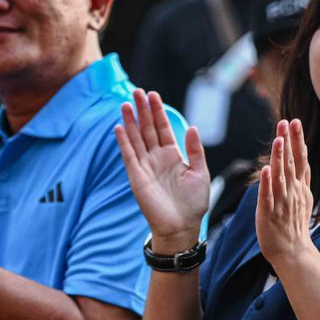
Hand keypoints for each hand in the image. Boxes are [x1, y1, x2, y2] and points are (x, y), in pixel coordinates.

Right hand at [114, 90, 208, 247]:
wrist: (182, 227)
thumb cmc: (193, 203)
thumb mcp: (200, 173)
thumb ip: (195, 150)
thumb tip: (193, 127)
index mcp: (173, 155)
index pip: (163, 128)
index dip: (158, 112)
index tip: (153, 95)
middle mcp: (157, 158)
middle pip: (147, 129)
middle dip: (143, 111)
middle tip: (137, 92)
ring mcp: (145, 166)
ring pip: (136, 139)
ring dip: (130, 122)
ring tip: (126, 104)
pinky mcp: (136, 177)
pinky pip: (129, 156)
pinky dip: (124, 142)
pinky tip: (119, 127)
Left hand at [255, 119, 314, 269]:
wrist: (293, 251)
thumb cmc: (295, 224)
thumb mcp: (305, 198)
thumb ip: (303, 178)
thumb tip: (304, 159)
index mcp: (300, 187)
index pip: (300, 159)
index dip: (298, 140)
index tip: (295, 122)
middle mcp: (292, 191)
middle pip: (291, 163)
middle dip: (289, 142)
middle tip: (287, 122)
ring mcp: (282, 202)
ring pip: (281, 176)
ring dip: (280, 158)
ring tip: (278, 140)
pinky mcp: (269, 213)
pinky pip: (268, 196)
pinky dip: (267, 183)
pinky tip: (266, 170)